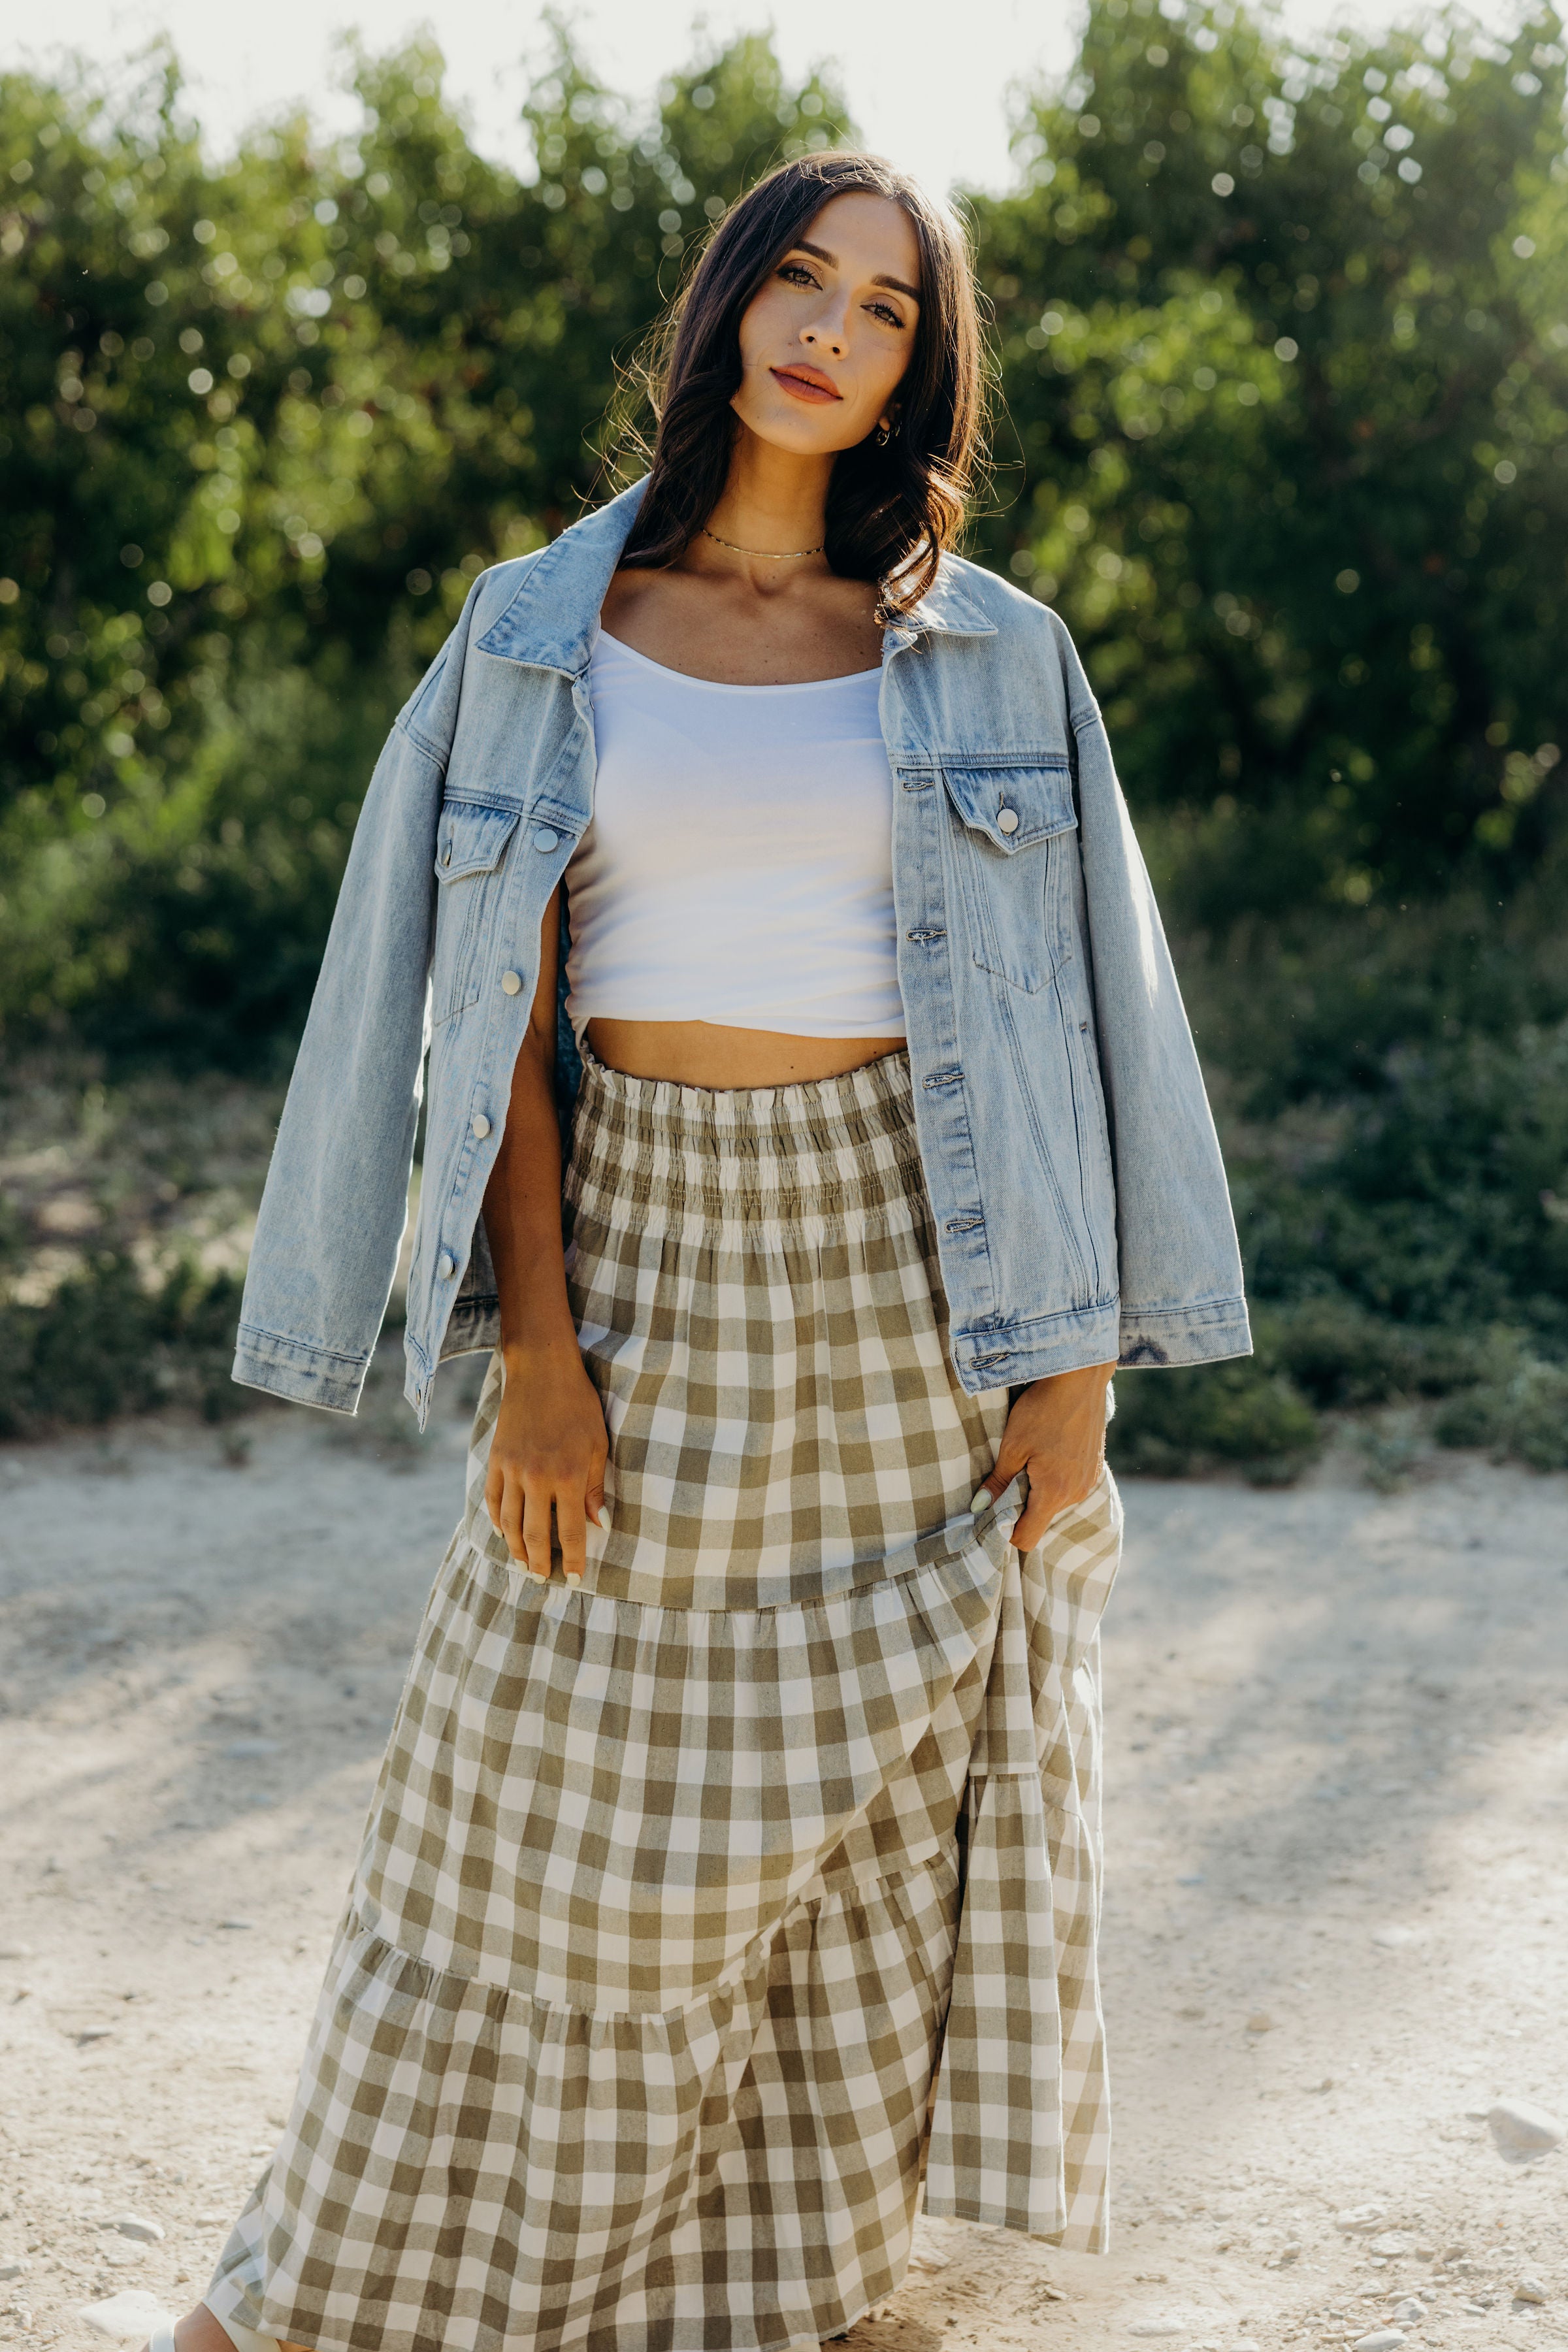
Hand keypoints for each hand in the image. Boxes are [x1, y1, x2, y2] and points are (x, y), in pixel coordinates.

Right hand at [484, 1344, 609, 1585]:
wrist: (541, 1371)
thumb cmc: (579, 1406)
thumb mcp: (599, 1444)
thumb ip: (596, 1487)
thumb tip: (602, 1525)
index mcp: (569, 1476)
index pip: (571, 1532)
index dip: (574, 1560)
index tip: (574, 1580)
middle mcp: (537, 1479)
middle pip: (536, 1536)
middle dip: (540, 1564)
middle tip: (543, 1580)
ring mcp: (512, 1470)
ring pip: (510, 1524)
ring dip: (516, 1550)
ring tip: (523, 1565)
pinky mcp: (495, 1461)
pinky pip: (493, 1501)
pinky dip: (497, 1522)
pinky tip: (503, 1534)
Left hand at [972, 1361, 1114, 1550]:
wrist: (1080, 1377)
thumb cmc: (1043, 1409)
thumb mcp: (1012, 1445)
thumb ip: (998, 1481)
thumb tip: (979, 1507)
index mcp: (1054, 1493)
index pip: (1028, 1538)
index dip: (1006, 1532)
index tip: (992, 1515)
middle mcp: (1076, 1493)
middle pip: (1041, 1518)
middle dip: (1021, 1507)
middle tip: (1005, 1478)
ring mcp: (1089, 1480)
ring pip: (1055, 1501)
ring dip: (1038, 1490)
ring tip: (1027, 1458)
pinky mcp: (1094, 1465)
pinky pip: (1070, 1485)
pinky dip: (1054, 1477)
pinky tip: (1046, 1450)